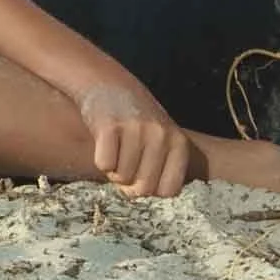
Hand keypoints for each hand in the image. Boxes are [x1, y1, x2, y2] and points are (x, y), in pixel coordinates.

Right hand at [79, 83, 187, 197]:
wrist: (107, 82)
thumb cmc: (136, 118)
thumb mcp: (160, 139)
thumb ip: (160, 168)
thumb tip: (144, 197)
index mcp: (179, 143)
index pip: (169, 191)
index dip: (151, 190)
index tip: (142, 176)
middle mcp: (161, 136)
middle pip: (144, 188)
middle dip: (130, 184)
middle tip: (124, 163)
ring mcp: (136, 130)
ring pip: (122, 178)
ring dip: (113, 171)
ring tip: (115, 149)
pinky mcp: (110, 127)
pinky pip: (104, 165)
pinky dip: (101, 161)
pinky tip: (104, 143)